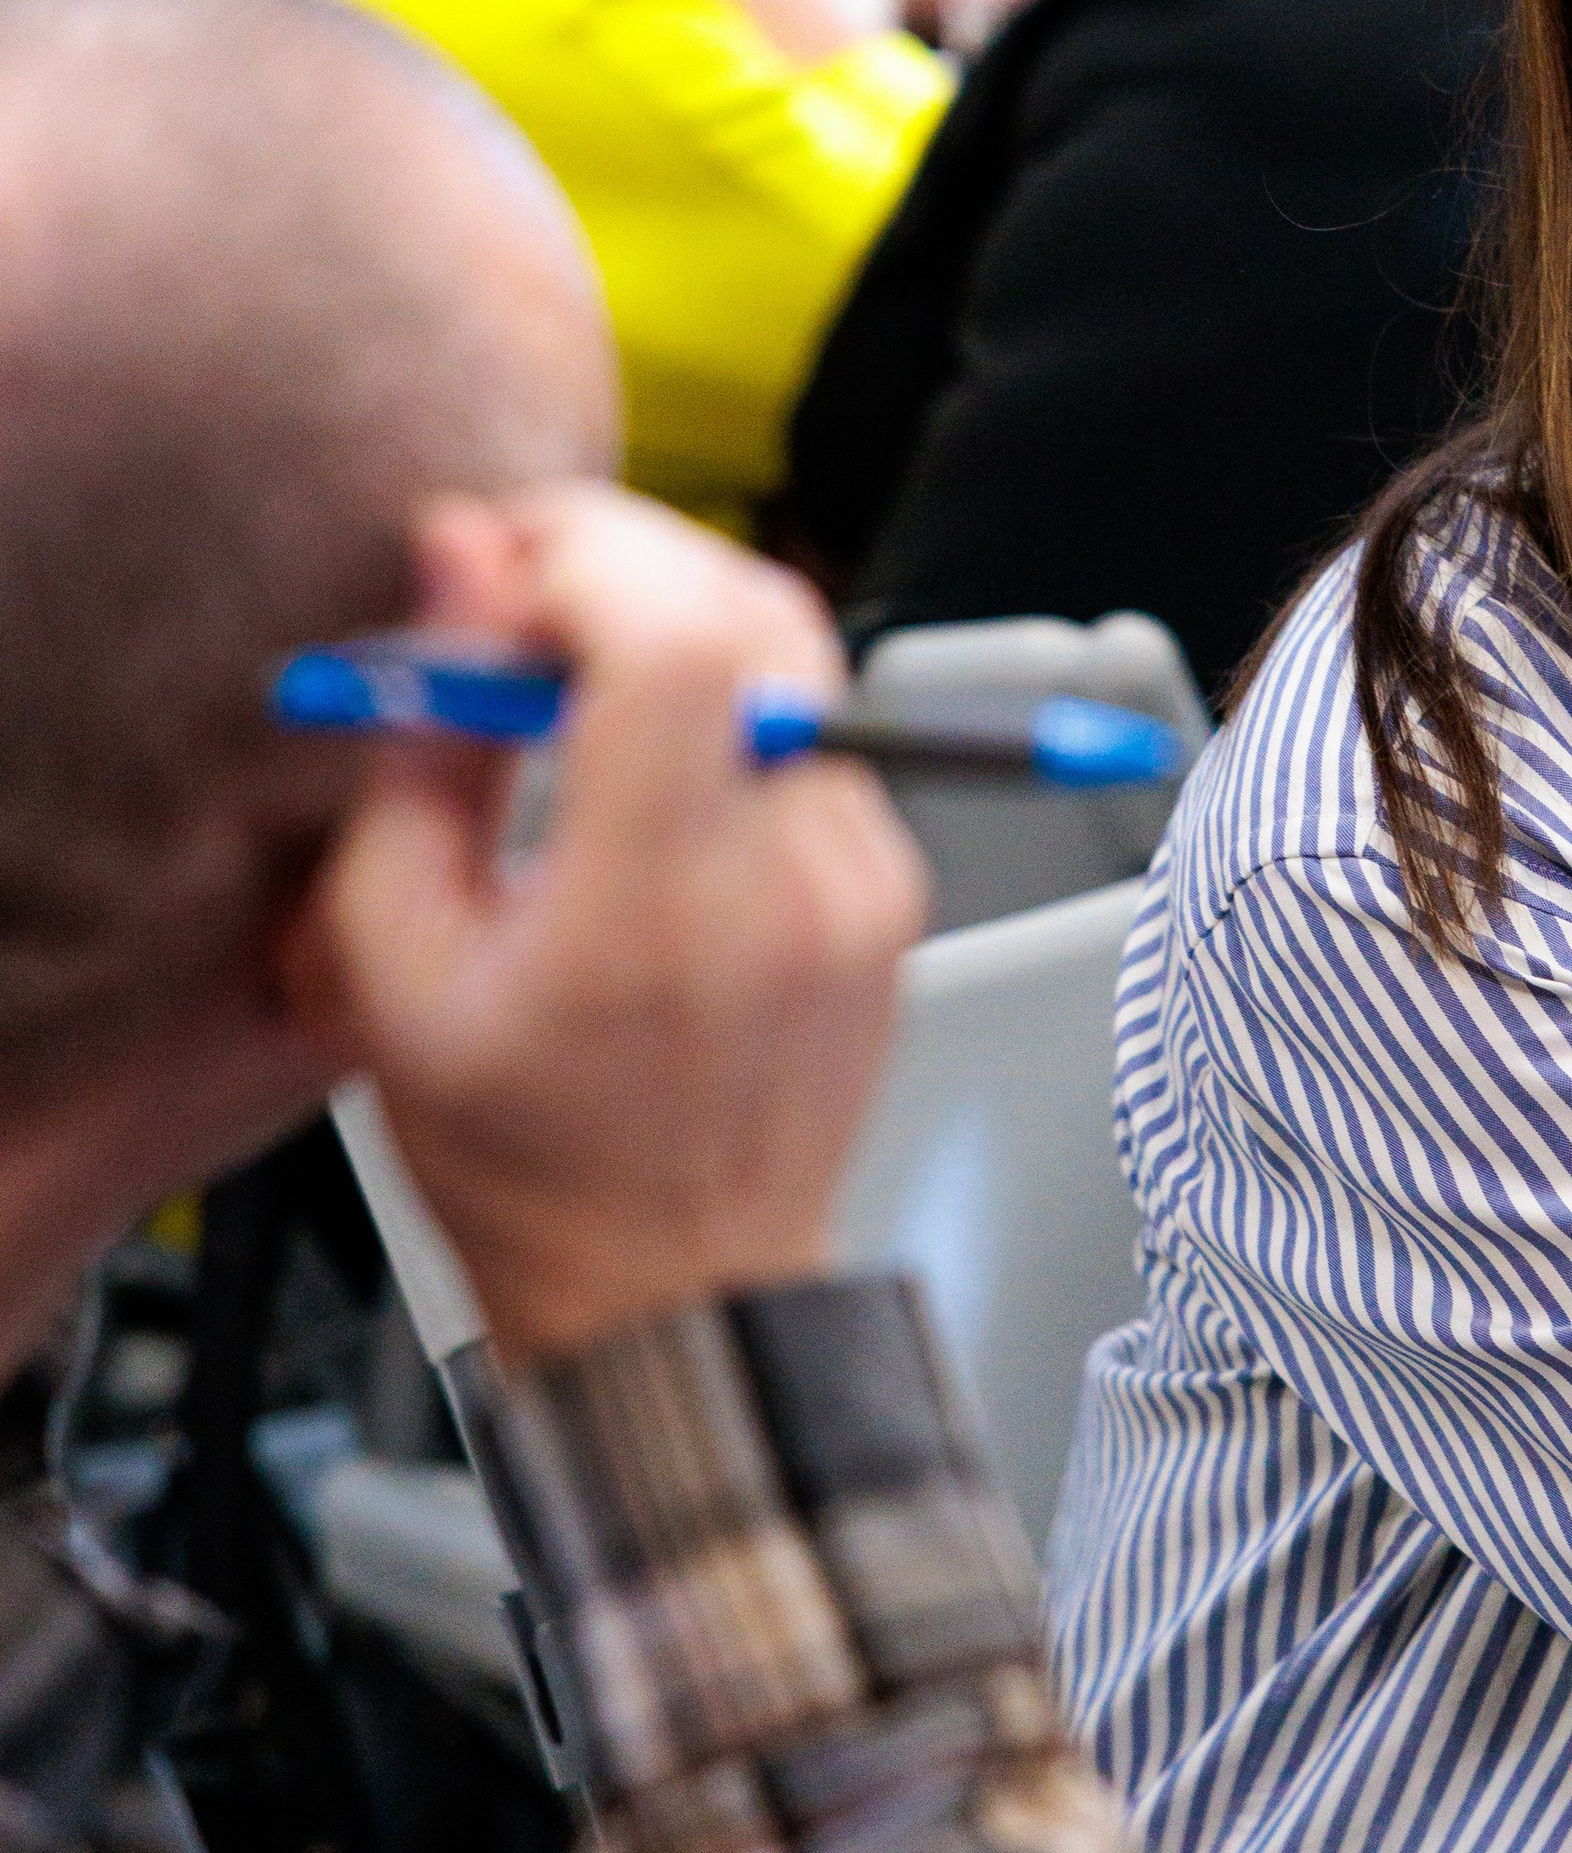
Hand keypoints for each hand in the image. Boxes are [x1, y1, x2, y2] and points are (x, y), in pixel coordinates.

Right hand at [281, 483, 929, 1366]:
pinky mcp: (893, 887)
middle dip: (630, 561)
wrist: (676, 1293)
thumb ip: (425, 751)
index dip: (589, 558)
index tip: (507, 569)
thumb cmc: (527, 1159)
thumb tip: (458, 563)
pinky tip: (654, 773)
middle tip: (529, 599)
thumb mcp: (397, 969)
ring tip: (579, 685)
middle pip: (757, 608)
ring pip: (798, 653)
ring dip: (682, 622)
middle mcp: (790, 881)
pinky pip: (820, 732)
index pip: (679, 641)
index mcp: (656, 907)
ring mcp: (864, 882)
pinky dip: (734, 707)